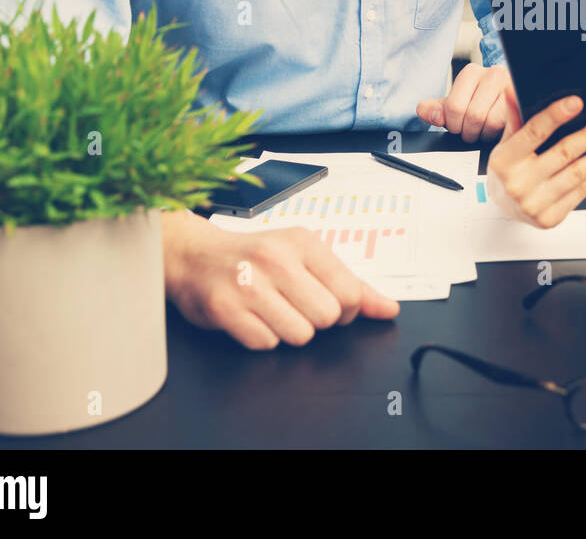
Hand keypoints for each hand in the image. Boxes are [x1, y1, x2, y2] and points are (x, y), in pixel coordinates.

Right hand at [162, 210, 399, 349]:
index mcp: (303, 243)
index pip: (350, 293)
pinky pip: (265, 343)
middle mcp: (277, 258)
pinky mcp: (224, 307)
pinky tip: (252, 318)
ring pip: (299, 334)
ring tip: (272, 311)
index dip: (345, 310)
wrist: (196, 256)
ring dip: (289, 331)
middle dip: (316, 321)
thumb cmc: (256, 258)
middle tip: (295, 306)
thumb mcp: (306, 259)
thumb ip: (352, 286)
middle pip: (327, 317)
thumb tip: (389, 309)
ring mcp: (249, 283)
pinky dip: (262, 338)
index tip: (327, 303)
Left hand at [417, 62, 511, 142]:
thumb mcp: (456, 105)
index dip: (453, 124)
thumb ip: (436, 110)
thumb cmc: (480, 104)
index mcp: (471, 72)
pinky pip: (507, 127)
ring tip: (485, 131)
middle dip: (469, 132)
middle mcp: (493, 74)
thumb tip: (425, 112)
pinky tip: (497, 132)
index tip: (458, 126)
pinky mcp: (524, 103)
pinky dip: (499, 135)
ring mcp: (512, 88)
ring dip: (485, 134)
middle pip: (472, 116)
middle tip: (472, 132)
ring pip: (491, 122)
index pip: (454, 106)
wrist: (509, 102)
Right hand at [485, 85, 585, 228]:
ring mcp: (534, 204)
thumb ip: (514, 117)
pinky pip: (580, 192)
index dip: (555, 116)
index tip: (577, 102)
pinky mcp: (550, 218)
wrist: (504, 208)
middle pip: (562, 153)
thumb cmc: (507, 171)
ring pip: (576, 175)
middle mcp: (518, 183)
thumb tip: (513, 87)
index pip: (533, 133)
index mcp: (504, 160)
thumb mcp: (505, 143)